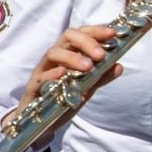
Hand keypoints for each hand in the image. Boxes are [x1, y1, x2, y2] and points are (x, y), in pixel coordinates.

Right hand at [2, 25, 122, 139]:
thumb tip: (118, 66)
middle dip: (86, 42)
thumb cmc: (61, 98)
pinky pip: (41, 77)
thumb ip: (100, 77)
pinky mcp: (33, 86)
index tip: (112, 34)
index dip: (96, 31)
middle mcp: (55, 57)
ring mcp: (43, 70)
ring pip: (52, 53)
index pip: (81, 34)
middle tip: (100, 55)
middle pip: (67, 37)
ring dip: (71, 57)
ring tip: (88, 67)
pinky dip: (53, 75)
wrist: (38, 120)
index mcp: (68, 53)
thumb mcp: (85, 87)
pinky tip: (64, 76)